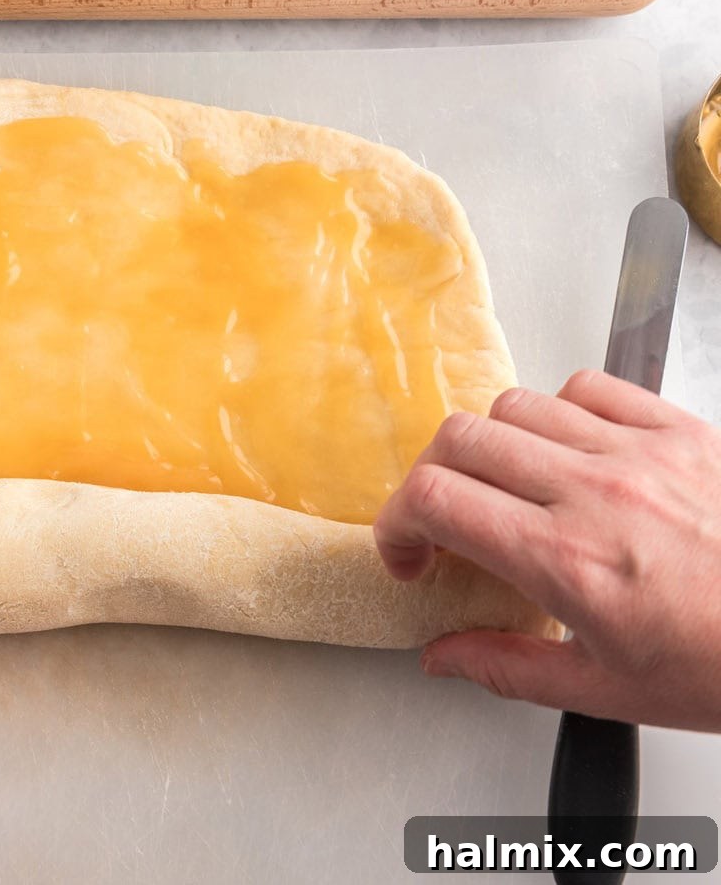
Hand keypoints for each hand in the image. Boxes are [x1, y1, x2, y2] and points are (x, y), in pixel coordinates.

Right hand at [374, 369, 720, 731]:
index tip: (410, 552)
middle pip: (460, 439)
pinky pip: (589, 387)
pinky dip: (559, 413)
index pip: (434, 499)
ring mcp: (639, 454)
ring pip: (514, 406)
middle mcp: (595, 495)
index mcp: (566, 563)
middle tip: (445, 522)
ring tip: (509, 489)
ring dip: (491, 447)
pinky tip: (569, 454)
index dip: (396, 522)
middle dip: (430, 481)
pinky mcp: (680, 431)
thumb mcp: (606, 690)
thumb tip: (443, 657)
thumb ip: (506, 668)